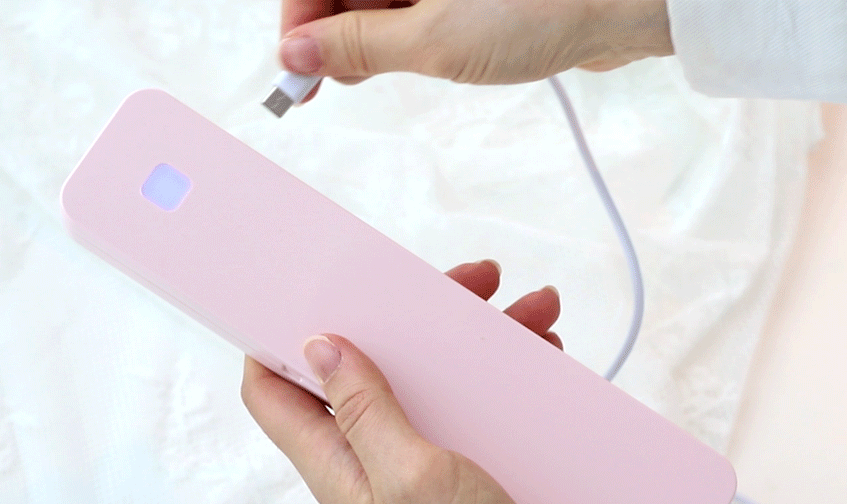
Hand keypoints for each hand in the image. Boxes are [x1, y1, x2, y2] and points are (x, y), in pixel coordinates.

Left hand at [240, 259, 589, 503]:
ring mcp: (420, 458)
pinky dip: (505, 373)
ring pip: (432, 375)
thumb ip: (363, 410)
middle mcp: (370, 454)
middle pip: (369, 363)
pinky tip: (545, 354)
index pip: (274, 390)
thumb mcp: (409, 476)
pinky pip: (475, 402)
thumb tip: (317, 344)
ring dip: (475, 338)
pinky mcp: (467, 465)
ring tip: (532, 311)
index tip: (309, 287)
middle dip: (410, 315)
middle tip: (467, 282)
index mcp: (336, 459)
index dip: (276, 338)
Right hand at [278, 0, 673, 103]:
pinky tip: (413, 53)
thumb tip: (299, 55)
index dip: (300, 22)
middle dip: (334, 33)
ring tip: (383, 67)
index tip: (296, 71)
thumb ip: (356, 46)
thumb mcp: (432, 39)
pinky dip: (400, 33)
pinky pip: (409, 5)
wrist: (622, 4)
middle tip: (337, 80)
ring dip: (367, 38)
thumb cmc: (538, 8)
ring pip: (376, 0)